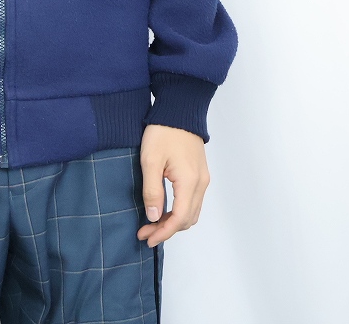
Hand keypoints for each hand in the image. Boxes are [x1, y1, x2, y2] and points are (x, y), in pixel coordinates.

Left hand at [136, 123, 209, 247]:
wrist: (179, 110)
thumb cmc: (163, 132)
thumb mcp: (150, 160)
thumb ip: (152, 191)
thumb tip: (154, 217)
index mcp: (189, 182)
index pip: (178, 219)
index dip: (162, 232)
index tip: (146, 237)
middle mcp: (201, 184)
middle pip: (187, 220)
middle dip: (167, 230)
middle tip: (145, 232)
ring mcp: (202, 179)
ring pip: (191, 212)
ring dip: (173, 222)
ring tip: (152, 223)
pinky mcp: (200, 173)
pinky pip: (192, 201)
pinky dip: (179, 211)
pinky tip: (164, 209)